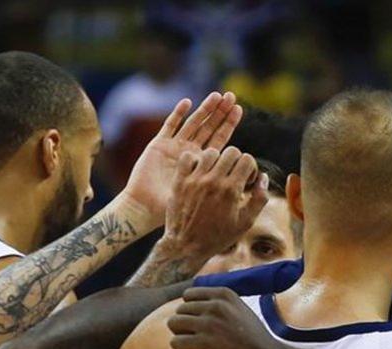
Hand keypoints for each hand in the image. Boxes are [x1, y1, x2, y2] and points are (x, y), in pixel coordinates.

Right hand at [122, 92, 242, 220]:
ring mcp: (174, 146)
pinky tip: (187, 102)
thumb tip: (245, 177)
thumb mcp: (204, 195)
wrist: (146, 209)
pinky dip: (178, 114)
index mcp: (202, 163)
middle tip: (232, 96)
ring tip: (217, 96)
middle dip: (220, 112)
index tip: (239, 109)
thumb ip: (221, 184)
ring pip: (192, 123)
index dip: (228, 124)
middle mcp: (189, 151)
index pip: (219, 140)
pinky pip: (169, 126)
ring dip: (204, 109)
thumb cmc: (176, 209)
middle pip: (208, 127)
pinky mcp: (158, 145)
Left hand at [158, 147, 269, 263]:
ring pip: (211, 152)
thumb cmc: (218, 236)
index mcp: (231, 190)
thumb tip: (263, 178)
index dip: (251, 168)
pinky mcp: (180, 181)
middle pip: (231, 152)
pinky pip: (187, 157)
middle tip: (233, 176)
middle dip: (237, 162)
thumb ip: (259, 199)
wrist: (186, 246)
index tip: (246, 180)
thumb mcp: (245, 222)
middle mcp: (213, 181)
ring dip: (217, 160)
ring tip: (216, 174)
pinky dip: (195, 160)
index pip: (246, 159)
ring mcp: (195, 180)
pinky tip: (199, 172)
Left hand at [167, 286, 286, 348]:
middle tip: (202, 339)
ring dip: (182, 336)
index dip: (192, 311)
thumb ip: (219, 306)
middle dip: (187, 325)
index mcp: (224, 295)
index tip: (204, 324)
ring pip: (174, 324)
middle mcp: (215, 305)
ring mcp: (208, 324)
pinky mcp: (202, 343)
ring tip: (198, 347)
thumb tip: (189, 308)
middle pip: (180, 310)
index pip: (189, 295)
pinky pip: (175, 342)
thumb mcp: (241, 310)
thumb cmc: (255, 341)